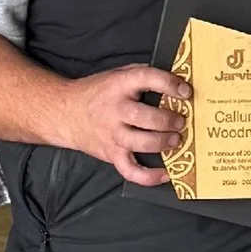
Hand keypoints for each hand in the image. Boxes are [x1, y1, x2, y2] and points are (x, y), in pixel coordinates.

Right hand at [59, 64, 188, 184]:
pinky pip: (131, 171)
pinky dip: (149, 177)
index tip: (185, 91)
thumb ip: (141, 75)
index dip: (169, 84)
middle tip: (180, 121)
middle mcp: (115, 110)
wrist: (65, 113)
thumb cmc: (96, 93)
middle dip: (168, 120)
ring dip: (162, 143)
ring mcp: (112, 135)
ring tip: (176, 140)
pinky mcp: (111, 154)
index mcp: (118, 86)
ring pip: (140, 143)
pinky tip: (166, 174)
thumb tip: (175, 78)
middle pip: (144, 117)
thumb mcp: (116, 74)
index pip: (146, 79)